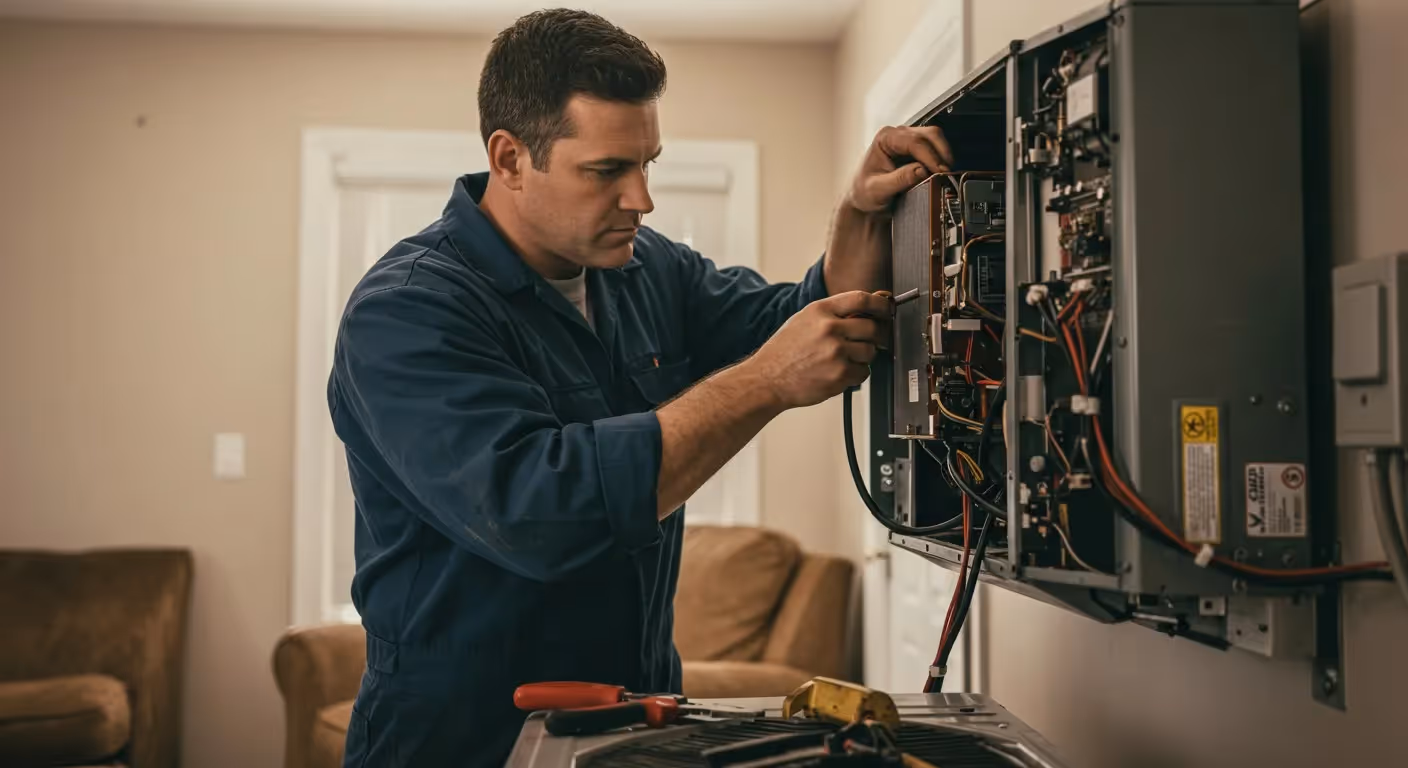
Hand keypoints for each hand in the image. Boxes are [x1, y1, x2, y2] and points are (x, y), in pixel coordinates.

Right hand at [747, 291, 892, 408]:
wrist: (767, 379)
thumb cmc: (784, 352)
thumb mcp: (804, 321)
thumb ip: (834, 313)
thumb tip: (869, 306)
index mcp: (820, 311)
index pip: (861, 298)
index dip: (880, 304)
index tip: (887, 309)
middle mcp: (829, 329)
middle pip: (872, 327)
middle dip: (876, 336)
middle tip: (870, 340)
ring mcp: (835, 352)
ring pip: (870, 352)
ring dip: (863, 357)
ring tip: (843, 359)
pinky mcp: (840, 375)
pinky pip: (863, 372)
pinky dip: (856, 374)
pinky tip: (837, 372)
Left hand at [845, 126, 954, 213]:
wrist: (864, 200)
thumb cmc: (864, 193)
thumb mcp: (878, 189)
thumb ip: (899, 179)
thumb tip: (921, 170)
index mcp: (885, 138)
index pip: (914, 141)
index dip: (930, 156)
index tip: (940, 171)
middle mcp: (897, 135)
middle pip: (929, 134)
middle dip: (941, 153)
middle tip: (946, 174)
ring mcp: (908, 141)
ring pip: (935, 139)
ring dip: (943, 156)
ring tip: (945, 175)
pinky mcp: (917, 151)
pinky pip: (935, 149)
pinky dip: (941, 160)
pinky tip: (941, 174)